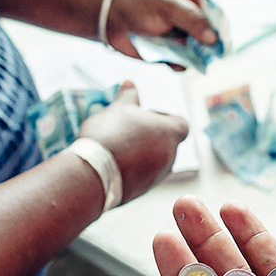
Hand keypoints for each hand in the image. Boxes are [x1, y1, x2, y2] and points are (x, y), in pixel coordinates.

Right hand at [77, 82, 187, 202]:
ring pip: (154, 160)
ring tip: (115, 144)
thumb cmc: (112, 135)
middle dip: (149, 135)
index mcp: (171, 134)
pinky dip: (131, 168)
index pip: (181, 124)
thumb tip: (130, 83)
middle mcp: (170, 157)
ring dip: (140, 152)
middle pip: (166, 142)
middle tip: (126, 127)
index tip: (146, 115)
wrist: (94, 174)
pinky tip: (110, 161)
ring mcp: (157, 177)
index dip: (165, 118)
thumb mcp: (119, 108)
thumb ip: (129, 96)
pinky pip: (141, 175)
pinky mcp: (142, 191)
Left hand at [103, 0, 217, 63]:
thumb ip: (192, 20)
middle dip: (210, 48)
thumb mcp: (167, 6)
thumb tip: (213, 39)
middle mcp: (189, 19)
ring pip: (198, 52)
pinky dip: (180, 66)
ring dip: (196, 58)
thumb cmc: (138, 2)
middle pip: (211, 37)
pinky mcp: (169, 53)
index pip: (217, 15)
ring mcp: (180, 37)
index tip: (224, 43)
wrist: (109, 16)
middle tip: (209, 56)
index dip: (222, 29)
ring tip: (188, 58)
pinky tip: (173, 64)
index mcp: (193, 0)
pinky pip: (182, 64)